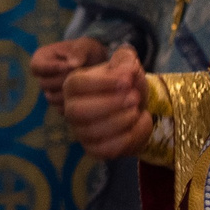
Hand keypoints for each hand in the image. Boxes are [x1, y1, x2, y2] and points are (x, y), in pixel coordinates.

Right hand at [31, 37, 109, 102]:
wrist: (95, 61)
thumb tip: (72, 65)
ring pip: (51, 98)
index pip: (36, 67)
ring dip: (68, 93)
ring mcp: (49, 90)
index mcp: (41, 58)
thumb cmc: (86, 50)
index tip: (69, 67)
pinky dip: (72, 104)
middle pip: (44, 84)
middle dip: (63, 80)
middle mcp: (42, 76)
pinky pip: (60, 108)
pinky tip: (84, 95)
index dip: (51, 68)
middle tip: (80, 75)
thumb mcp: (84, 45)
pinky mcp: (59, 102)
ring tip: (83, 85)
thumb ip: (78, 52)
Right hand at [63, 44, 151, 161]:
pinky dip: (126, 138)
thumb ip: (125, 59)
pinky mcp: (93, 148)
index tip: (127, 80)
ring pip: (92, 132)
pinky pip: (104, 149)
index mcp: (73, 84)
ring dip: (120, 120)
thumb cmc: (126, 83)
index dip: (102, 83)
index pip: (77, 84)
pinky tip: (138, 124)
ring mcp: (80, 131)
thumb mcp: (127, 64)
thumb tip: (127, 68)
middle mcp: (71, 109)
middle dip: (109, 104)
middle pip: (77, 110)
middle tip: (134, 98)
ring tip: (136, 110)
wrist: (135, 107)